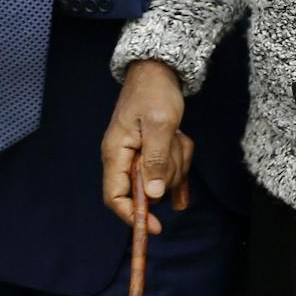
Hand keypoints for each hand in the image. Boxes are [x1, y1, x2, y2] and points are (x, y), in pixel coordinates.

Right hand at [101, 60, 192, 234]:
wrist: (159, 68)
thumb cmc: (155, 92)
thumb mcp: (160, 124)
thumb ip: (156, 159)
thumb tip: (153, 195)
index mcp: (116, 153)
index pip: (115, 197)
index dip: (132, 216)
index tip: (155, 227)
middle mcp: (124, 157)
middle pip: (146, 189)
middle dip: (167, 173)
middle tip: (174, 145)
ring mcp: (139, 155)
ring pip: (162, 178)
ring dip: (176, 160)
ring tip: (176, 134)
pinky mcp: (152, 151)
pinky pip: (170, 166)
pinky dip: (179, 156)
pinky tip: (180, 139)